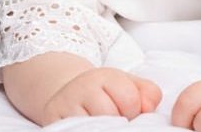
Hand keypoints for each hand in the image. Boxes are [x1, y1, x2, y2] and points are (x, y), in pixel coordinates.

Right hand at [41, 67, 161, 124]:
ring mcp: (63, 105)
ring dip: (100, 129)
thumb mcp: (129, 86)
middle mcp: (79, 86)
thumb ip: (148, 92)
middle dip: (117, 121)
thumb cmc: (105, 96)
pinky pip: (75, 130)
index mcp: (102, 75)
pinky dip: (85, 130)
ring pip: (93, 126)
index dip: (133, 109)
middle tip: (110, 118)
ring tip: (98, 124)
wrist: (70, 97)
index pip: (130, 99)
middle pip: (111, 115)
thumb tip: (148, 107)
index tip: (125, 108)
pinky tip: (87, 127)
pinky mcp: (51, 119)